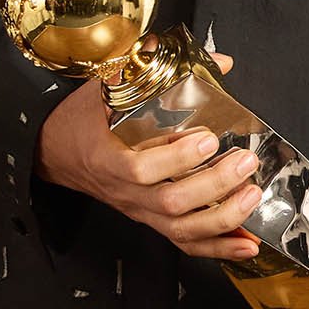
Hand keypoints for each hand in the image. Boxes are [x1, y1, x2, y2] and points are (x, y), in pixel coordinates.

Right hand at [34, 55, 265, 261]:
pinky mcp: (152, 221)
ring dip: (224, 218)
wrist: (56, 151)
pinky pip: (186, 243)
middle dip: (215, 185)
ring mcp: (140, 210)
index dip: (177, 159)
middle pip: (171, 203)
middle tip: (245, 161)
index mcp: (109, 160)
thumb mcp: (109, 88)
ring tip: (252, 195)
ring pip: (182, 229)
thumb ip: (158, 72)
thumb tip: (216, 60)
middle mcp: (126, 193)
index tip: (208, 139)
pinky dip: (219, 247)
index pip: (141, 170)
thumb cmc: (83, 120)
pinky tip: (247, 244)